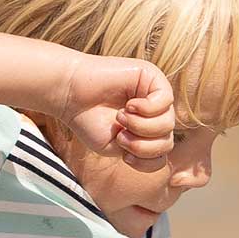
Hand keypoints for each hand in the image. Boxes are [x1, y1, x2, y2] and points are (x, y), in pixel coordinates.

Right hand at [59, 54, 174, 163]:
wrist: (70, 94)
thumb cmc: (88, 121)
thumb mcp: (116, 147)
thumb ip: (142, 152)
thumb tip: (165, 145)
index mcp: (146, 131)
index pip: (162, 154)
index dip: (146, 161)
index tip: (124, 156)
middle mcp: (154, 113)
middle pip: (167, 141)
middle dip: (143, 146)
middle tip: (120, 136)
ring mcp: (155, 94)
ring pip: (168, 123)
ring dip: (142, 126)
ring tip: (120, 117)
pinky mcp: (152, 76)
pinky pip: (165, 100)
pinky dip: (146, 109)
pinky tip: (129, 105)